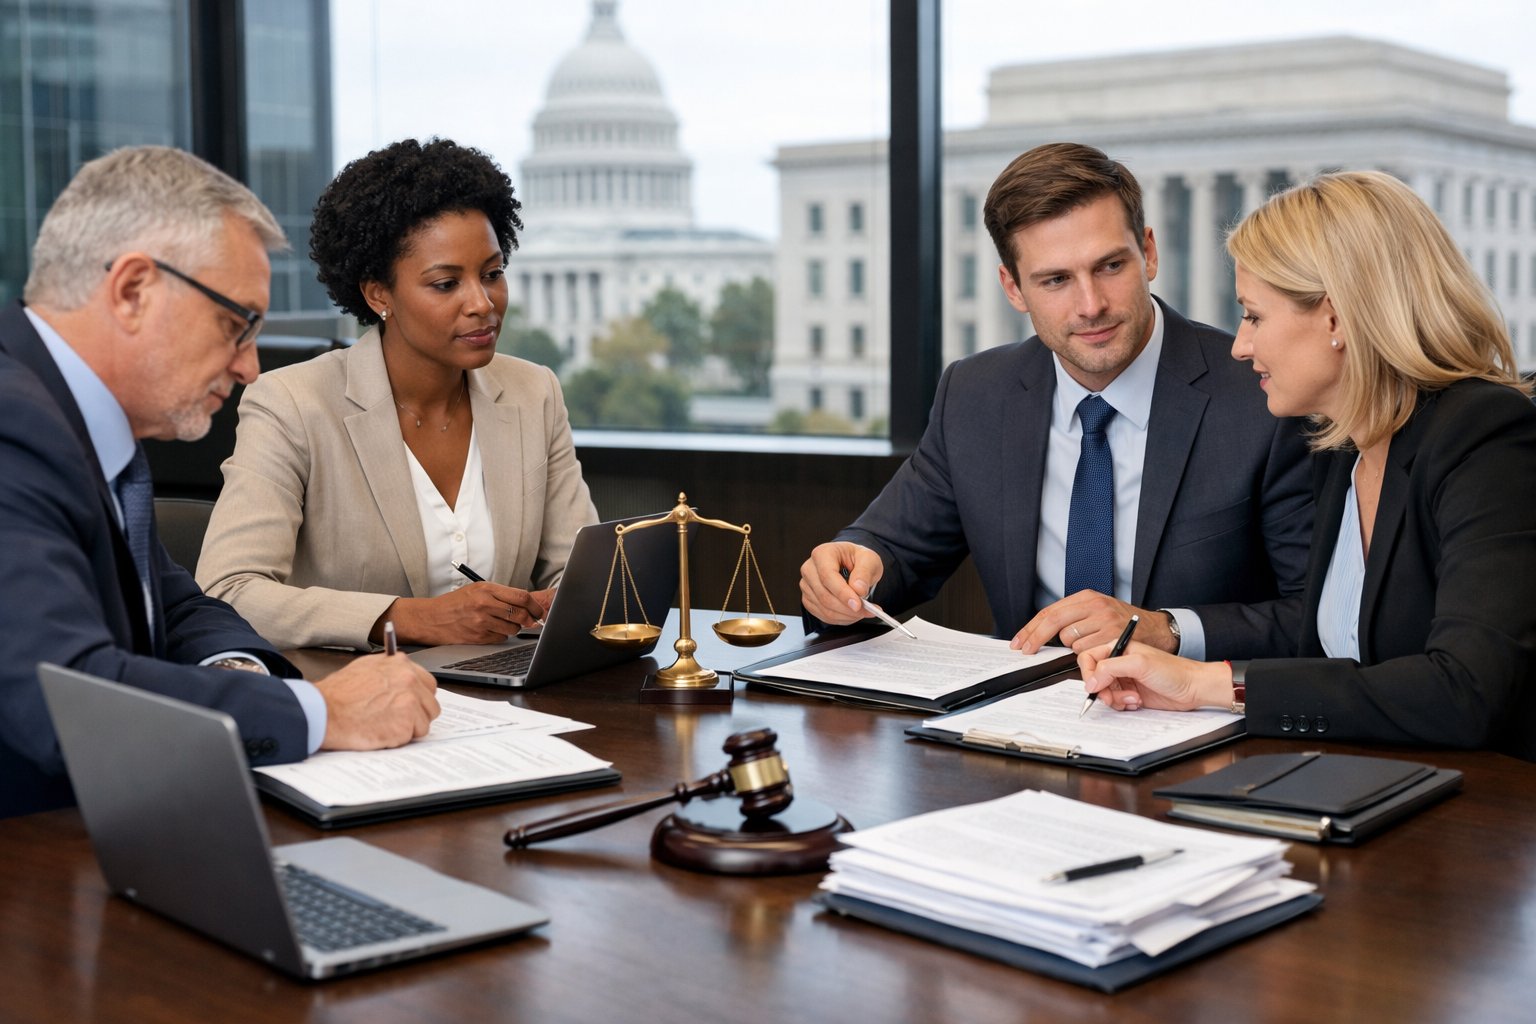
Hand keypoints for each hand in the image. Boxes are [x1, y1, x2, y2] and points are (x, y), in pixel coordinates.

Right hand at [315, 652, 438, 749]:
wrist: (323, 711)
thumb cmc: (337, 694)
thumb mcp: (365, 668)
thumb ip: (389, 670)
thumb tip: (402, 674)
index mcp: (400, 664)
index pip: (427, 684)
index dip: (418, 698)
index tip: (409, 705)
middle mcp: (409, 679)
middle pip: (430, 704)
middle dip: (417, 715)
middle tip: (396, 720)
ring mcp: (410, 701)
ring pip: (424, 722)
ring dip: (408, 728)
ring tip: (383, 725)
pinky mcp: (406, 723)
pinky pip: (412, 736)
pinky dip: (398, 739)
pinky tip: (380, 732)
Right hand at [383, 584, 549, 645]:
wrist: (431, 618)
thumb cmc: (455, 603)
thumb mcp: (476, 590)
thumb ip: (501, 595)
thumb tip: (528, 606)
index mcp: (486, 589)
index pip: (522, 596)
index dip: (535, 606)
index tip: (540, 611)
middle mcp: (484, 604)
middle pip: (521, 614)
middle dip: (530, 619)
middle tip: (531, 621)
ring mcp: (481, 622)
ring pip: (513, 629)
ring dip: (514, 628)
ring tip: (503, 623)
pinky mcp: (478, 637)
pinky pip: (501, 639)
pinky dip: (501, 636)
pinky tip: (490, 630)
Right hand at [799, 542, 884, 625]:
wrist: (852, 565)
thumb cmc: (858, 560)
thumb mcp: (869, 559)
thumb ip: (865, 573)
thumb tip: (858, 589)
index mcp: (822, 553)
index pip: (827, 576)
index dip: (842, 593)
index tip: (858, 604)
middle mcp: (809, 569)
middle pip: (824, 595)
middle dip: (847, 608)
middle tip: (868, 611)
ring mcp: (806, 585)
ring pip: (824, 608)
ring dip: (846, 615)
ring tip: (863, 611)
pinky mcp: (808, 599)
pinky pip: (823, 615)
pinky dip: (841, 618)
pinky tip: (852, 613)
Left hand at [1011, 591, 1176, 654]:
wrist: (1157, 630)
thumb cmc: (1123, 624)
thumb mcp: (1098, 611)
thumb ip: (1074, 617)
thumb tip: (1042, 634)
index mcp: (1087, 597)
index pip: (1050, 611)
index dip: (1030, 628)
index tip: (1019, 641)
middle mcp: (1094, 605)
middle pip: (1053, 622)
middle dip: (1035, 638)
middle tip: (1025, 650)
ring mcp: (1104, 619)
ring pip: (1069, 640)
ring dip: (1072, 648)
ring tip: (1090, 646)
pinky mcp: (1112, 635)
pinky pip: (1086, 650)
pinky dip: (1087, 655)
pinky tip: (1099, 651)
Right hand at [1076, 640, 1233, 711]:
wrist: (1193, 688)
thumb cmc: (1174, 671)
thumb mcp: (1139, 664)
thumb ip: (1111, 668)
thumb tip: (1091, 681)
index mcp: (1119, 648)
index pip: (1089, 658)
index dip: (1089, 674)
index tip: (1095, 686)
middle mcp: (1120, 663)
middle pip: (1095, 679)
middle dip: (1103, 690)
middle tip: (1113, 697)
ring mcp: (1125, 679)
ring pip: (1104, 692)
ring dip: (1115, 699)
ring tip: (1132, 698)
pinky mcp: (1130, 694)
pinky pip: (1115, 702)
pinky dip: (1122, 705)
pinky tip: (1135, 702)